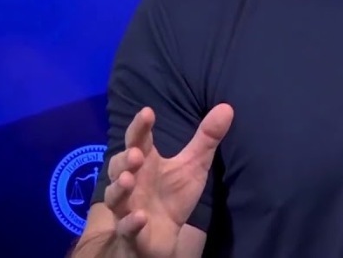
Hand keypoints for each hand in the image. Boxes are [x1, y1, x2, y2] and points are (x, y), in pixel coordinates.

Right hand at [103, 104, 234, 257]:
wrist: (165, 235)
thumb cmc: (172, 195)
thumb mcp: (194, 165)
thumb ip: (206, 138)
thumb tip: (227, 107)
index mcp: (145, 162)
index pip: (138, 140)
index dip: (140, 127)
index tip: (147, 112)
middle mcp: (131, 181)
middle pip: (119, 166)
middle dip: (125, 159)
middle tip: (136, 154)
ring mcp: (127, 207)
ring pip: (115, 196)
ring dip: (120, 187)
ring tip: (128, 179)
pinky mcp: (130, 231)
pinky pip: (126, 227)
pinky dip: (130, 222)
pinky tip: (139, 217)